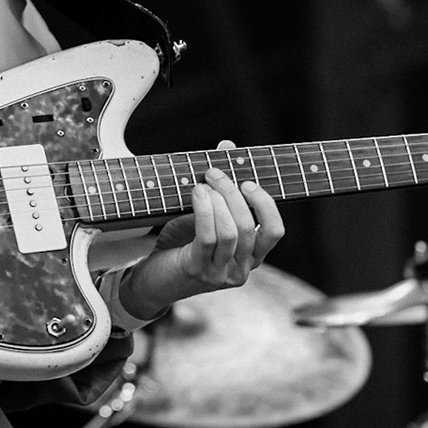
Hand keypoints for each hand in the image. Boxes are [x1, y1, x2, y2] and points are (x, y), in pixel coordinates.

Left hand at [119, 139, 284, 320]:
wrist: (153, 280)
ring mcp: (220, 274)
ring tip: (202, 183)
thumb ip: (220, 186)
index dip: (265, 204)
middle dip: (232, 193)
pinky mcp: (198, 271)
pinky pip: (208, 237)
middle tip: (214, 173)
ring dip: (218, 200)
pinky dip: (204, 210)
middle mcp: (241, 269)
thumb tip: (228, 147)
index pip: (275, 231)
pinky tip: (197, 193)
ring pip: (231, 232)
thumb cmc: (181, 245)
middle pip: (249, 226)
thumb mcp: (205, 215)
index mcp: (251, 257)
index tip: (247, 182)